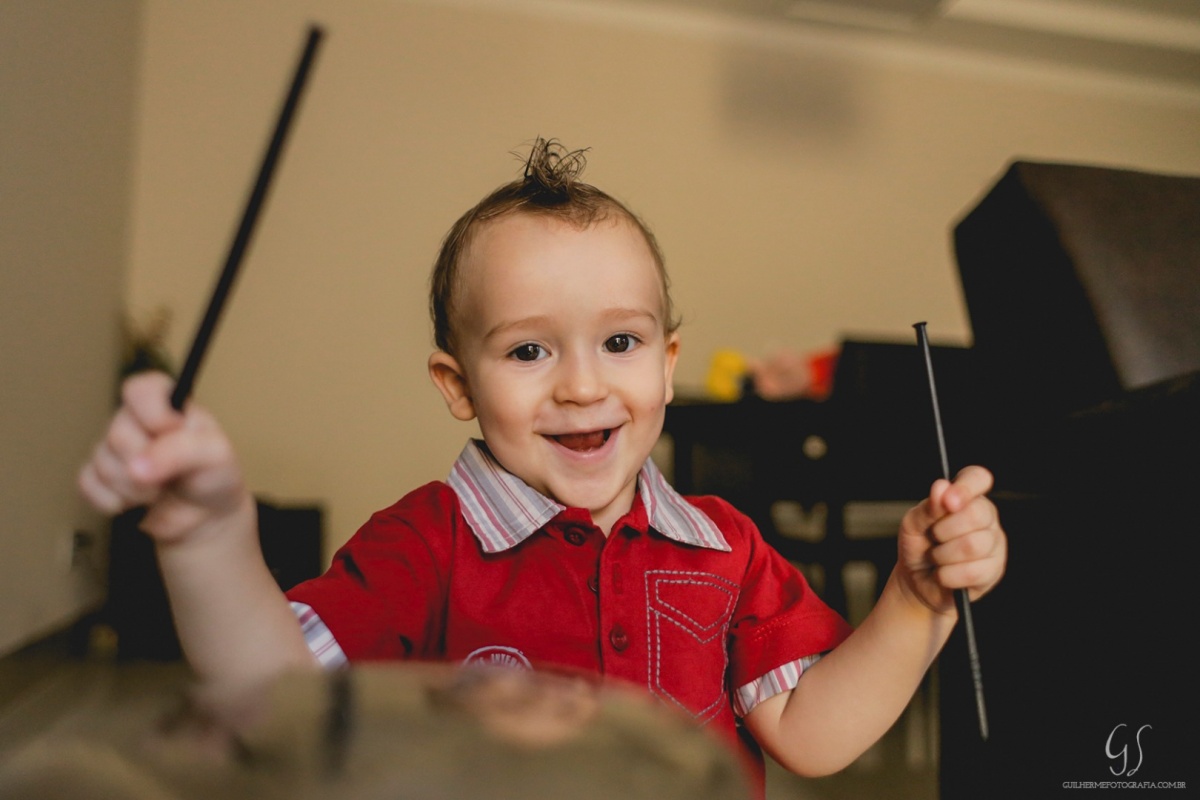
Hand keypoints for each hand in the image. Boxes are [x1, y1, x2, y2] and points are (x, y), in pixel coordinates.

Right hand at [78, 371, 249, 545]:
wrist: (203, 517)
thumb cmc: (213, 476)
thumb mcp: (215, 456)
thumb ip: (180, 451)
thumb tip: (136, 467)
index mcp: (166, 404)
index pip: (141, 389)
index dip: (152, 414)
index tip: (172, 432)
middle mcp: (136, 421)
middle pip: (117, 432)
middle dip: (147, 463)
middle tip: (172, 475)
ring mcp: (114, 448)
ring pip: (101, 461)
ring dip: (134, 487)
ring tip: (160, 491)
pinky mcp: (99, 477)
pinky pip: (87, 484)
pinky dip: (113, 501)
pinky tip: (136, 503)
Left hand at [895, 466, 1006, 615]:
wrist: (916, 580)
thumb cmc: (918, 545)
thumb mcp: (913, 524)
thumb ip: (928, 508)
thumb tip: (941, 487)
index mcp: (967, 498)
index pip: (977, 478)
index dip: (965, 487)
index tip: (948, 501)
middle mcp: (986, 517)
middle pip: (976, 515)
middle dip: (944, 530)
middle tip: (933, 538)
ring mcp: (994, 544)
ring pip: (973, 546)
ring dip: (942, 555)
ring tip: (936, 558)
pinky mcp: (994, 570)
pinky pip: (971, 572)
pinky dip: (947, 575)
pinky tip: (943, 574)